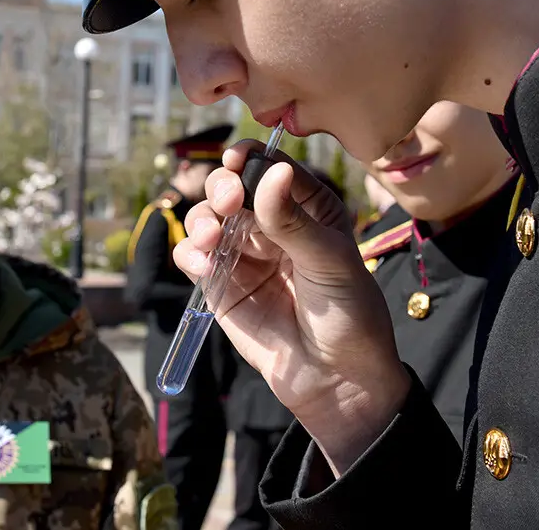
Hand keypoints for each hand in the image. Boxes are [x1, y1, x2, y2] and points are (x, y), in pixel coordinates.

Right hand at [174, 141, 410, 473]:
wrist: (337, 380)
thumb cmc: (349, 315)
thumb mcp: (330, 262)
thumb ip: (293, 220)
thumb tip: (272, 170)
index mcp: (310, 208)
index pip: (273, 167)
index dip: (251, 158)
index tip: (237, 160)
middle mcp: (273, 224)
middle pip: (233, 186)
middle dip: (222, 186)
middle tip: (227, 201)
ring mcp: (245, 254)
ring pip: (208, 217)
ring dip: (202, 219)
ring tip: (211, 237)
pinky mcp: (222, 285)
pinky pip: (194, 257)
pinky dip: (190, 253)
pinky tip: (203, 263)